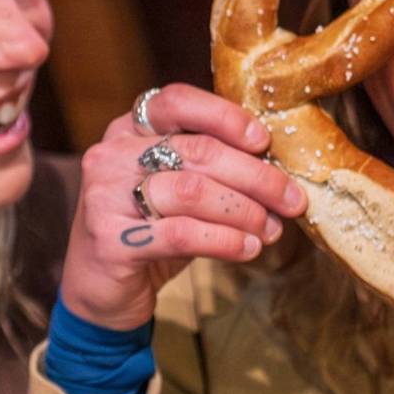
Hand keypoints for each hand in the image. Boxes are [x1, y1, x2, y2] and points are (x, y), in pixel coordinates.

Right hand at [59, 84, 306, 329]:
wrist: (100, 291)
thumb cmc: (151, 230)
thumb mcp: (179, 189)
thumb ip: (213, 169)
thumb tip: (279, 171)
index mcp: (129, 129)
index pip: (177, 102)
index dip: (225, 117)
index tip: (263, 141)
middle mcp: (112, 154)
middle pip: (198, 151)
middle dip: (256, 176)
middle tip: (293, 200)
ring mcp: (106, 196)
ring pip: (193, 191)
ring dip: (244, 211)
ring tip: (270, 229)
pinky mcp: (111, 240)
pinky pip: (183, 233)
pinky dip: (225, 240)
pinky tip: (248, 248)